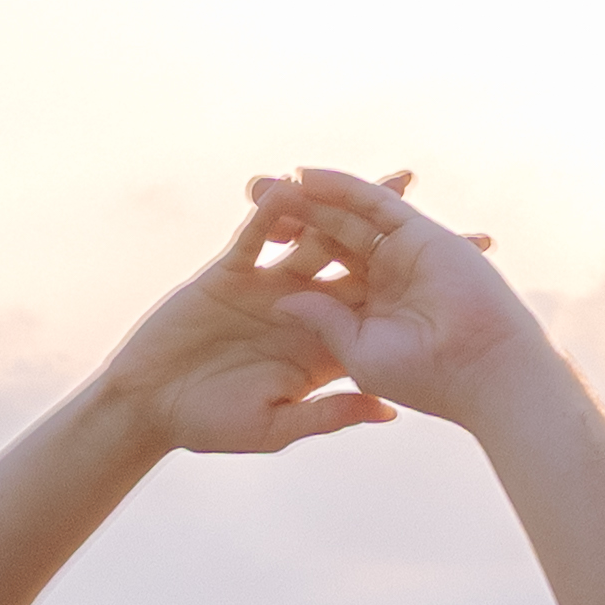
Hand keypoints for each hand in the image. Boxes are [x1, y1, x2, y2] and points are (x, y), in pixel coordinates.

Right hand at [93, 198, 404, 460]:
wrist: (151, 407)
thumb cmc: (209, 425)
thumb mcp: (274, 427)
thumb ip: (329, 414)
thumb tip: (389, 411)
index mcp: (320, 346)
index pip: (376, 309)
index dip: (411, 286)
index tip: (453, 269)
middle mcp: (299, 309)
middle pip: (352, 260)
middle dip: (385, 228)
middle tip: (423, 193)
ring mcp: (264, 287)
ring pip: (307, 239)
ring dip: (334, 207)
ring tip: (372, 177)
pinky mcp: (226, 276)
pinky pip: (253, 239)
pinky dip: (270, 216)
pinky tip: (290, 187)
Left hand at [244, 164, 543, 434]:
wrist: (483, 369)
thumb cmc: (424, 378)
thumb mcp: (356, 354)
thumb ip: (321, 324)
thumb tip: (283, 302)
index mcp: (364, 314)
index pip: (315, 280)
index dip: (280, 264)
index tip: (238, 258)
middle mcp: (380, 279)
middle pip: (326, 240)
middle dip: (290, 218)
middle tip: (250, 195)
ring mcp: (400, 254)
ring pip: (347, 217)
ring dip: (309, 197)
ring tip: (268, 180)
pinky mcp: (419, 234)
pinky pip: (373, 204)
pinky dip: (342, 187)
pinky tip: (307, 175)